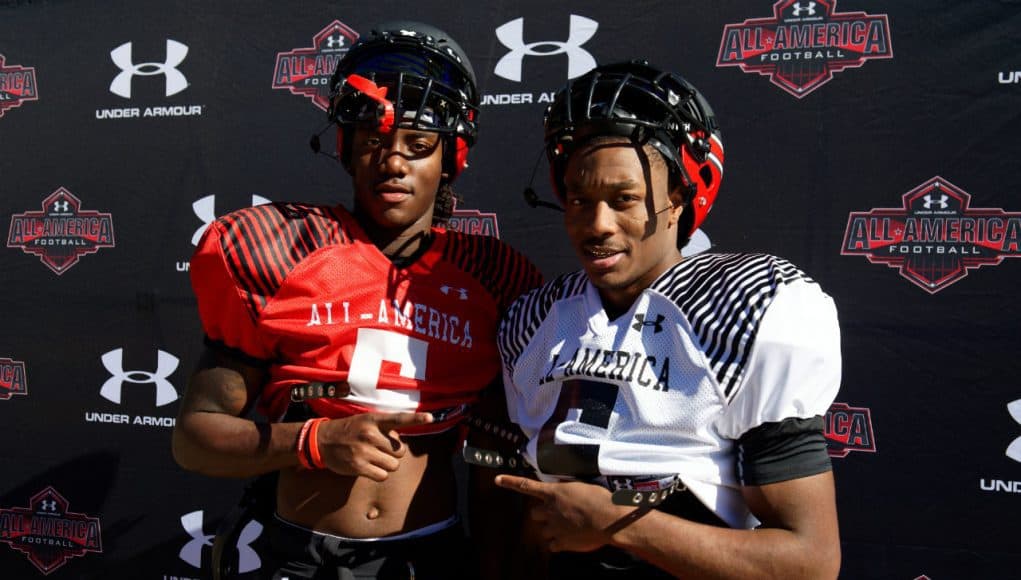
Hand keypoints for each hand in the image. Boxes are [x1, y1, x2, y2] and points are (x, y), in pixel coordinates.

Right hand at [316, 412, 432, 480]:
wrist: (321, 440)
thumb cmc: (349, 431)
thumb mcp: (365, 421)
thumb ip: (385, 428)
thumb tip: (402, 442)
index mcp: (373, 420)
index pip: (399, 419)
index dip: (416, 419)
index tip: (431, 418)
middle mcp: (370, 434)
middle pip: (400, 450)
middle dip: (394, 453)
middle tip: (379, 449)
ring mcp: (364, 451)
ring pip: (393, 465)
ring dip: (387, 465)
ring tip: (373, 458)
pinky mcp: (358, 466)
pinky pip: (382, 475)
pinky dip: (379, 474)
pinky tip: (368, 467)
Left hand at [495, 474, 636, 552]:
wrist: (607, 519)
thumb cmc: (600, 499)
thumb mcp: (582, 486)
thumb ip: (567, 490)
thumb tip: (563, 491)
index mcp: (554, 492)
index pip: (526, 486)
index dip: (510, 482)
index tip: (497, 480)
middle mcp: (550, 509)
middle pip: (534, 513)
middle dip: (542, 514)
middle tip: (556, 515)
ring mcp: (554, 527)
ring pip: (543, 530)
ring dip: (551, 529)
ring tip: (568, 528)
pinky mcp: (561, 542)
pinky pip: (552, 545)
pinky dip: (558, 544)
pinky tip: (569, 540)